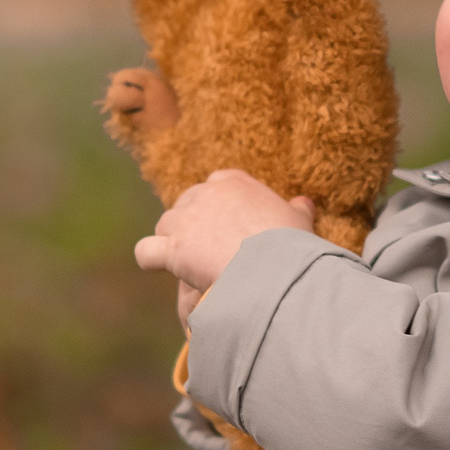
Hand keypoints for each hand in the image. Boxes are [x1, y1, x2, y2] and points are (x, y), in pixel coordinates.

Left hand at [134, 170, 315, 299]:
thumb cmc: (290, 245)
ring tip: (192, 264)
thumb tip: (304, 202)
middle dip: (194, 226)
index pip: (215, 186)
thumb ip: (297, 209)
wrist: (274, 268)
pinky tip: (162, 268)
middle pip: (186, 205)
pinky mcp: (173, 248)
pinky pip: (146, 251)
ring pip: (165, 226)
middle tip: (212, 251)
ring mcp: (185, 220)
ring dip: (173, 242)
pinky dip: (151, 259)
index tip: (231, 228)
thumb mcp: (299, 220)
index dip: (218, 209)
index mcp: (233, 182)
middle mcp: (205, 194)